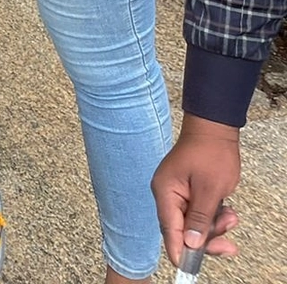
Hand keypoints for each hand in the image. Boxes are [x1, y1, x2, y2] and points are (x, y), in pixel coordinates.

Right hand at [152, 115, 242, 265]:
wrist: (215, 129)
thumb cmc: (211, 154)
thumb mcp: (210, 190)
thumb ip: (199, 219)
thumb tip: (190, 243)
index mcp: (165, 192)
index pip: (169, 229)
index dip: (179, 250)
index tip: (188, 267)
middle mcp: (166, 194)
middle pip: (182, 229)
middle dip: (206, 238)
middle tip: (229, 245)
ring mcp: (176, 192)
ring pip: (193, 223)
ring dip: (214, 225)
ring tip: (231, 216)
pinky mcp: (186, 191)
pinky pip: (198, 212)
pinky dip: (213, 216)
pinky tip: (226, 210)